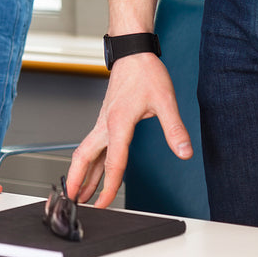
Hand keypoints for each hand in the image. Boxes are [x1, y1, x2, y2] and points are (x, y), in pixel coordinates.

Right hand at [67, 53, 191, 206]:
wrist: (133, 53)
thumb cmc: (147, 74)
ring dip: (80, 173)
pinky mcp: (105, 120)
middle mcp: (105, 124)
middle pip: (84, 157)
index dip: (109, 185)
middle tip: (73, 201)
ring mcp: (102, 122)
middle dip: (77, 181)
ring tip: (78, 193)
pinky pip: (92, 145)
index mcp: (118, 122)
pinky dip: (87, 161)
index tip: (105, 203)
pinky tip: (91, 169)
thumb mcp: (166, 101)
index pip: (113, 161)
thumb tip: (184, 152)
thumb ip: (174, 129)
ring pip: (85, 152)